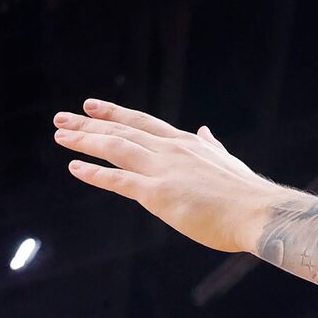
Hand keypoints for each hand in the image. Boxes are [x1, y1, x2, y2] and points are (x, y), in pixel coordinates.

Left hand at [53, 99, 277, 252]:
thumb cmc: (244, 194)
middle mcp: (170, 150)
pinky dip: (95, 173)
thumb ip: (211, 146)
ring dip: (85, 141)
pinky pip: (120, 180)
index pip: (142, 122)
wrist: (257, 211)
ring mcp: (163, 170)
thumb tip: (206, 131)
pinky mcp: (159, 194)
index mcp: (186, 143)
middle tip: (61, 117)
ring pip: (116, 148)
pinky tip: (75, 168)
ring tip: (60, 136)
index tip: (91, 106)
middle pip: (122, 130)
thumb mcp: (225, 160)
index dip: (114, 113)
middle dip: (89, 124)